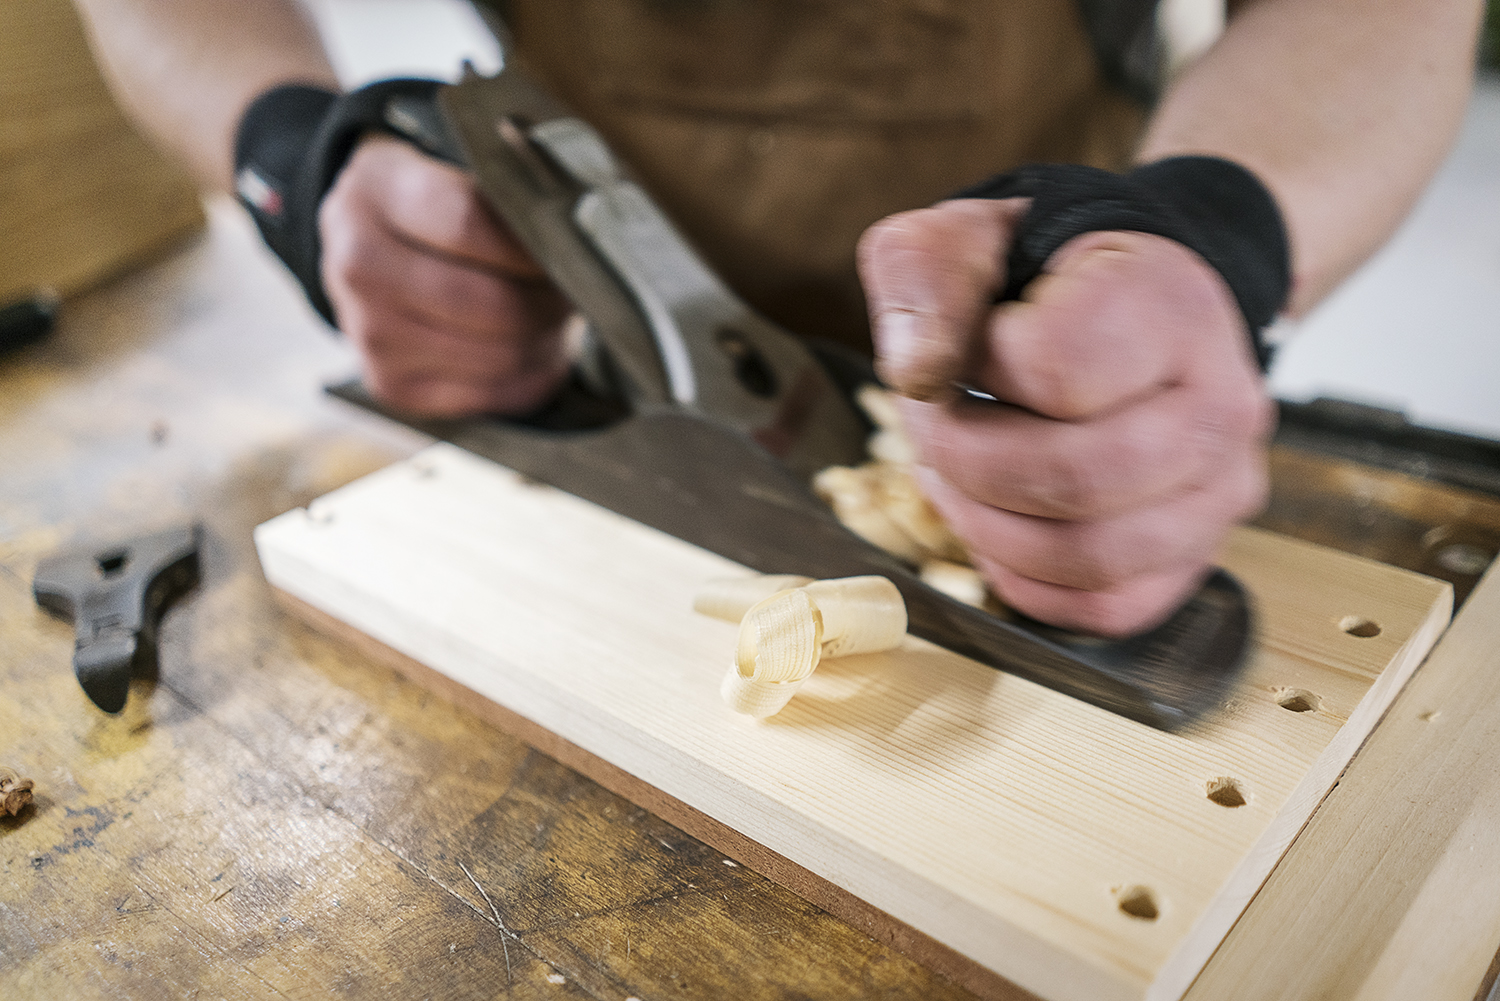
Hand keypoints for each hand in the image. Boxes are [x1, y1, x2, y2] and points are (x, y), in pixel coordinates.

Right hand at [319, 135, 572, 416]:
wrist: (365, 245)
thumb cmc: (432, 204)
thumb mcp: (454, 167)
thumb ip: (511, 187)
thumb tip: (577, 232)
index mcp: (376, 193)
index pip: (473, 227)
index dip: (535, 247)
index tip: (571, 249)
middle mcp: (359, 267)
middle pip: (493, 305)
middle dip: (551, 303)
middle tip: (577, 291)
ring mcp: (369, 333)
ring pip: (498, 356)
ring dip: (546, 341)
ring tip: (557, 317)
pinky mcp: (389, 384)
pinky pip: (492, 395)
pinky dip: (530, 377)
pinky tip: (536, 350)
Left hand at [858, 199, 1274, 636]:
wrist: (1127, 300)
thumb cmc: (1039, 276)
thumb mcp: (962, 238)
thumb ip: (924, 279)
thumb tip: (915, 374)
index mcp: (1172, 306)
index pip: (1059, 368)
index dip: (979, 365)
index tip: (964, 349)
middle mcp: (1222, 402)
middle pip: (1078, 477)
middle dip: (968, 462)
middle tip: (934, 430)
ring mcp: (1222, 487)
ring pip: (1094, 556)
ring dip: (989, 529)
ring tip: (956, 479)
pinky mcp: (1198, 551)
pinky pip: (1112, 606)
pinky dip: (1031, 582)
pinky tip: (994, 530)